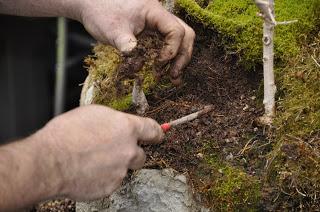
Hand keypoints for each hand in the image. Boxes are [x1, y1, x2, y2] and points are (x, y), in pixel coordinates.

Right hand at [37, 105, 163, 200]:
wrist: (50, 161)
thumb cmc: (67, 134)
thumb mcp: (94, 114)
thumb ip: (114, 120)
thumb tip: (120, 125)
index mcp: (127, 128)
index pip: (153, 130)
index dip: (157, 133)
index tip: (159, 136)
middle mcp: (128, 150)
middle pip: (141, 155)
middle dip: (131, 153)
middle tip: (113, 151)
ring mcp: (121, 171)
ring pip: (125, 169)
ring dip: (115, 165)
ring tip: (94, 161)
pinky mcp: (111, 187)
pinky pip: (112, 181)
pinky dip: (104, 177)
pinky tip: (88, 171)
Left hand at [78, 0, 194, 84]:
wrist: (91, 4)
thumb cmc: (101, 11)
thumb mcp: (113, 30)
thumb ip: (126, 46)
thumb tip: (138, 67)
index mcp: (154, 12)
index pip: (175, 30)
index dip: (172, 49)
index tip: (159, 63)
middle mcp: (160, 18)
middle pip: (185, 35)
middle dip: (182, 56)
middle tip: (174, 75)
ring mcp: (157, 26)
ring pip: (179, 40)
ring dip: (178, 59)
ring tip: (173, 78)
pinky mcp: (151, 34)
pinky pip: (166, 45)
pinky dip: (167, 59)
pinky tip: (163, 72)